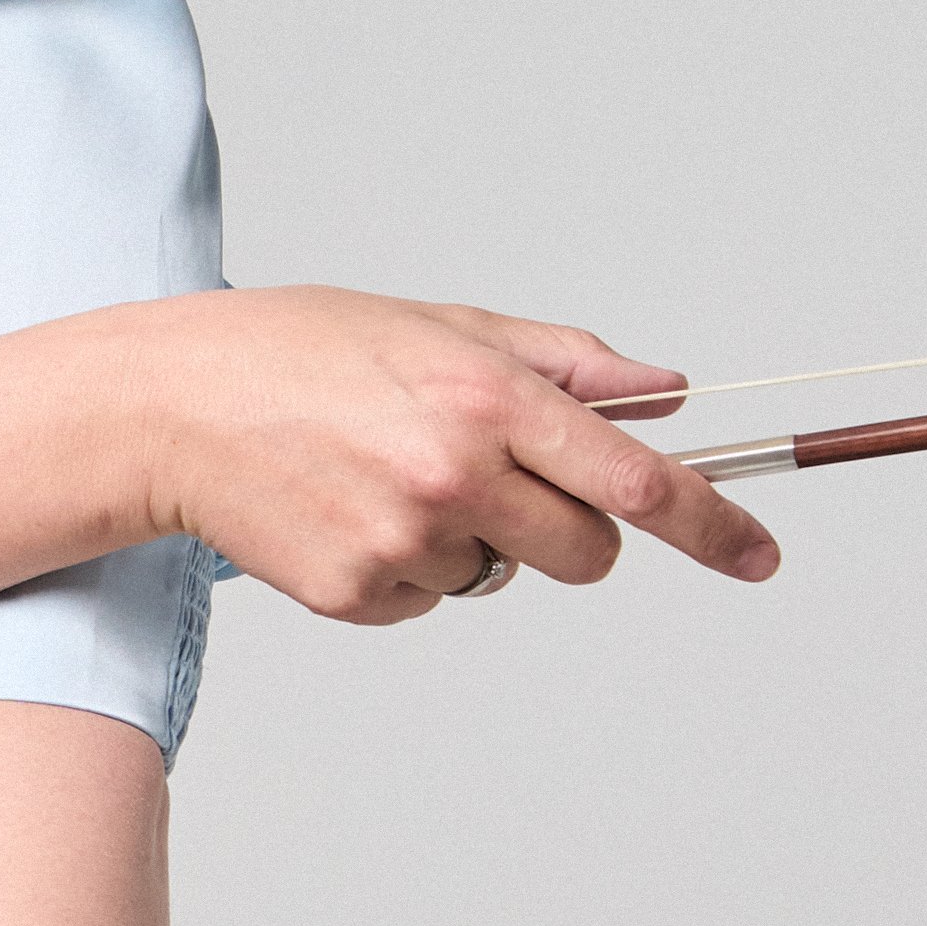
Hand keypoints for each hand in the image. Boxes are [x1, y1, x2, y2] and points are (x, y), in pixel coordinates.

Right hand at [125, 286, 777, 621]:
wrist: (166, 406)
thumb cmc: (296, 350)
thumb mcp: (437, 324)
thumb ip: (560, 361)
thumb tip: (662, 389)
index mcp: (488, 399)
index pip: (637, 482)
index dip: (714, 525)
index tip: (760, 554)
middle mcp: (457, 476)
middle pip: (587, 553)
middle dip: (568, 529)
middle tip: (491, 479)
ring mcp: (406, 543)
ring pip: (499, 576)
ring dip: (468, 539)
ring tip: (380, 477)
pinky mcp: (357, 594)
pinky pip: (428, 601)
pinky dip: (402, 568)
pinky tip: (344, 510)